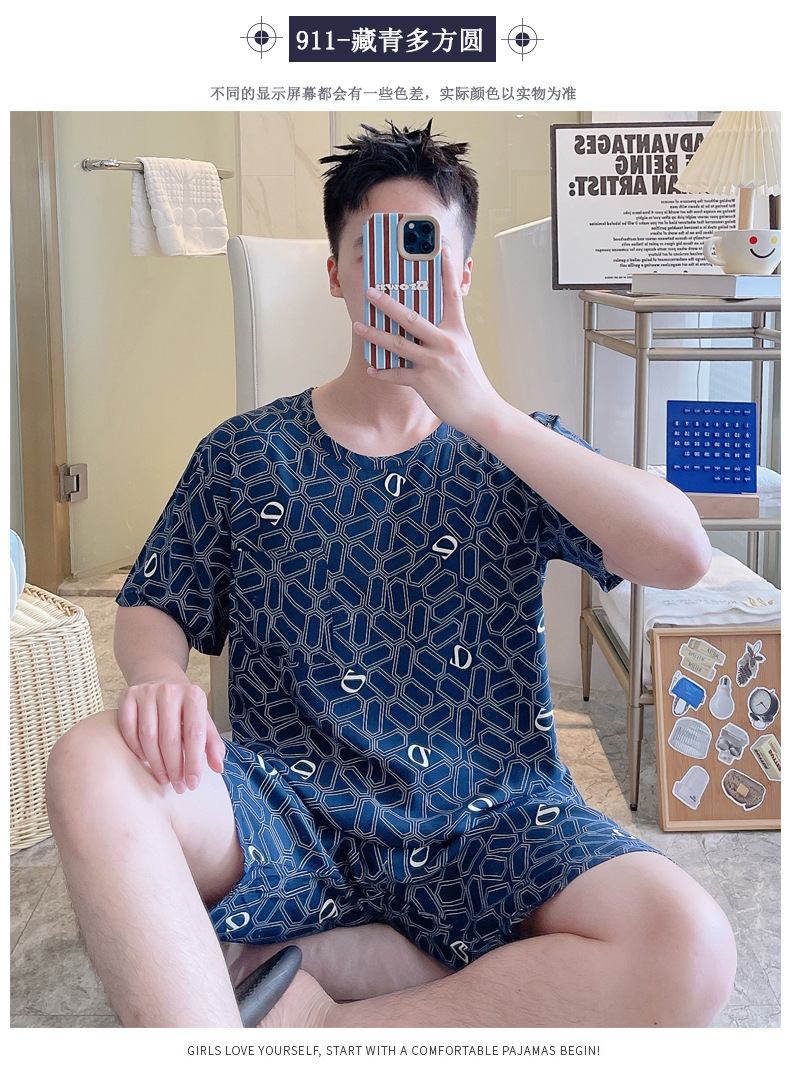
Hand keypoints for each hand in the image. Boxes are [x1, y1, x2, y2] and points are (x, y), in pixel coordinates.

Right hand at [116, 680, 224, 792]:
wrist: (160, 677)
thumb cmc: (184, 706)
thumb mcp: (203, 719)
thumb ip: (212, 743)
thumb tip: (218, 767)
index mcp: (193, 696)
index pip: (194, 734)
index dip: (193, 762)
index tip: (192, 783)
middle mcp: (170, 691)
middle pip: (170, 738)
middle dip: (174, 767)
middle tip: (178, 786)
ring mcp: (147, 692)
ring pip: (148, 736)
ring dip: (155, 762)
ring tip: (163, 778)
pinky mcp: (128, 695)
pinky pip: (128, 728)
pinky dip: (136, 748)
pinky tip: (144, 759)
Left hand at [354, 269, 502, 438]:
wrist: (481, 410)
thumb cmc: (470, 380)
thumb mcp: (464, 350)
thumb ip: (446, 334)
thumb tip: (426, 323)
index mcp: (458, 331)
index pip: (452, 295)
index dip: (447, 271)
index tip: (440, 250)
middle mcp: (446, 343)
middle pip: (412, 317)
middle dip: (388, 304)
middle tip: (371, 292)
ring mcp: (434, 362)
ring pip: (398, 344)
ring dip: (375, 335)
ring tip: (358, 326)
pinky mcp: (425, 382)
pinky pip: (397, 374)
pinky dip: (383, 372)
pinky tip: (372, 369)